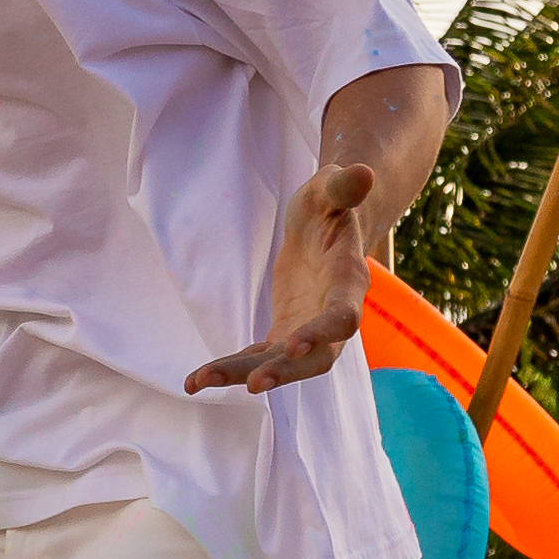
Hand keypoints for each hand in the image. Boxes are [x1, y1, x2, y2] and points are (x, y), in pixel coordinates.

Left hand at [184, 161, 382, 395]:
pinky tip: (196, 379)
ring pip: (280, 364)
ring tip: (197, 382)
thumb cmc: (329, 204)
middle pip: (316, 357)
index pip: (341, 317)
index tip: (293, 346)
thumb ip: (343, 187)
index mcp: (348, 283)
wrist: (323, 226)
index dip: (321, 333)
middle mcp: (332, 316)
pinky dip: (231, 369)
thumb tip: (363, 173)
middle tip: (252, 385)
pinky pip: (258, 357)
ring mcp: (308, 330)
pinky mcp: (285, 333)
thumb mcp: (330, 190)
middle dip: (285, 372)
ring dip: (243, 374)